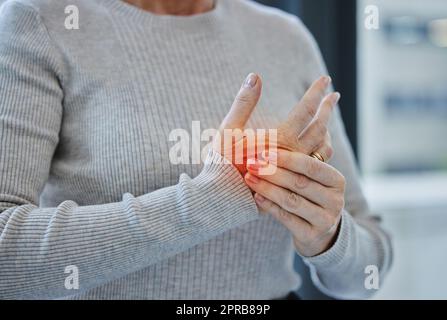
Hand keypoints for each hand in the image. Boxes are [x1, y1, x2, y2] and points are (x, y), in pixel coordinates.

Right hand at [213, 73, 336, 173]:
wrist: (222, 199)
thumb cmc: (222, 164)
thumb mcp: (229, 130)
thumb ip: (243, 103)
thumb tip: (254, 76)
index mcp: (279, 140)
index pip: (305, 111)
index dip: (316, 93)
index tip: (325, 78)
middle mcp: (292, 155)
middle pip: (319, 129)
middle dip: (327, 110)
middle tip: (334, 96)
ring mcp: (295, 171)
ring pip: (322, 149)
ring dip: (327, 131)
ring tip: (327, 121)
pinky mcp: (293, 182)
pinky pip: (316, 165)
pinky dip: (321, 151)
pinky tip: (318, 146)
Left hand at [245, 149, 345, 256]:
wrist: (319, 233)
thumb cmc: (310, 197)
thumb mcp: (312, 179)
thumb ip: (298, 162)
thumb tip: (269, 137)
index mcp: (337, 181)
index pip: (311, 166)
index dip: (287, 158)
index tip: (264, 152)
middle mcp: (335, 200)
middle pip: (300, 183)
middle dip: (272, 172)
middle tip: (251, 164)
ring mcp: (325, 220)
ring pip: (291, 200)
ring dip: (267, 188)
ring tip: (249, 178)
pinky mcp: (311, 235)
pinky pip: (286, 218)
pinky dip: (269, 205)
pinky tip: (256, 196)